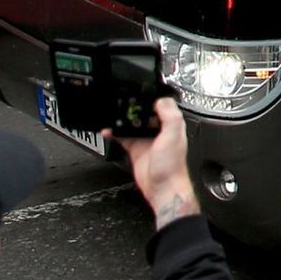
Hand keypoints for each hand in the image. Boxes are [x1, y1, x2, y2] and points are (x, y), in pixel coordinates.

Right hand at [120, 98, 199, 227]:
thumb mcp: (172, 136)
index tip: (139, 91)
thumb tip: (162, 100)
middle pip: (144, 112)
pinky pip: (123, 137)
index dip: (151, 97)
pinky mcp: (136, 148)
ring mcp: (147, 139)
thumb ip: (170, 116)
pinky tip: (108, 130)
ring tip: (112, 113)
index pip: (161, 104)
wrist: (162, 188)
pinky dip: (114, 132)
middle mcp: (160, 130)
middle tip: (121, 102)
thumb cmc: (172, 166)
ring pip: (132, 123)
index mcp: (172, 124)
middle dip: (133, 107)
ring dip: (122, 119)